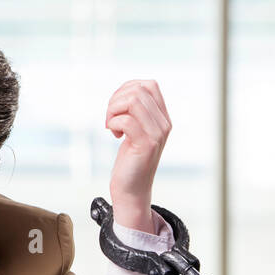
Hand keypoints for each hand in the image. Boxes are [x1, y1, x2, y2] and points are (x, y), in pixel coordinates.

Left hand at [104, 79, 170, 232]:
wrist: (131, 189)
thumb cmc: (129, 159)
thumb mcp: (135, 130)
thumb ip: (136, 111)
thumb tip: (126, 91)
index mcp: (163, 117)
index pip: (149, 85)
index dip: (126, 89)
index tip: (117, 108)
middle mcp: (164, 123)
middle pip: (139, 90)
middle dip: (116, 100)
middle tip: (110, 119)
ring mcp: (157, 134)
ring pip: (133, 101)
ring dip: (113, 110)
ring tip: (111, 125)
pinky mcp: (146, 145)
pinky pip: (126, 121)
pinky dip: (113, 124)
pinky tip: (114, 135)